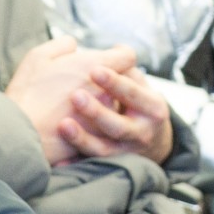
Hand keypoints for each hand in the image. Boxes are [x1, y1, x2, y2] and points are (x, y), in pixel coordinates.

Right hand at [4, 36, 135, 165]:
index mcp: (97, 66)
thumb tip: (75, 46)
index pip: (128, 56)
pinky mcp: (101, 139)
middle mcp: (108, 91)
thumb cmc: (28, 92)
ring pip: (117, 105)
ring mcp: (107, 117)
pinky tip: (81, 122)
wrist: (21, 135)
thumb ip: (63, 45)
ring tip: (86, 103)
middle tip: (92, 80)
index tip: (113, 54)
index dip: (120, 54)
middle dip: (112, 79)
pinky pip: (109, 128)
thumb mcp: (39, 56)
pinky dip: (100, 124)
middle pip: (123, 81)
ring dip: (107, 102)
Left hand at [59, 63, 175, 163]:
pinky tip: (61, 161)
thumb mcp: (141, 84)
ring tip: (63, 125)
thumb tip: (118, 49)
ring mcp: (126, 152)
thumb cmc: (139, 102)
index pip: (132, 93)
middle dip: (97, 111)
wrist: (153, 141)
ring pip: (104, 148)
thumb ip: (126, 66)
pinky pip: (92, 165)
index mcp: (152, 107)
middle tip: (75, 95)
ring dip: (83, 138)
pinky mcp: (112, 165)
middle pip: (118, 125)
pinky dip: (76, 163)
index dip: (114, 82)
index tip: (93, 70)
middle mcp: (142, 133)